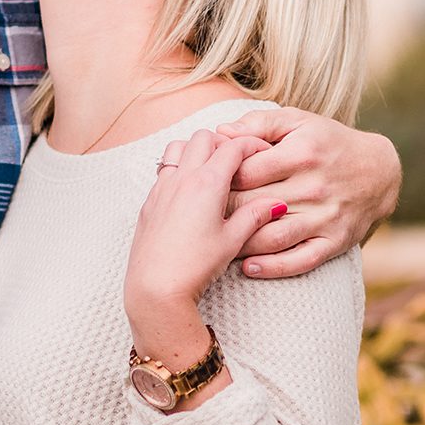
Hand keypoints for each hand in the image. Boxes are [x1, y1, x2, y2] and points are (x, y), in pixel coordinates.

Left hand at [125, 130, 281, 324]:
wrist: (156, 286)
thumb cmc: (195, 265)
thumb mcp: (232, 241)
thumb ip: (254, 216)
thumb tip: (274, 203)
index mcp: (207, 183)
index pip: (233, 147)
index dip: (252, 144)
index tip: (262, 152)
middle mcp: (182, 178)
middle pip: (204, 138)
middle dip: (224, 142)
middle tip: (238, 160)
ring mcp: (162, 187)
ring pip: (179, 147)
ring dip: (197, 150)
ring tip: (212, 169)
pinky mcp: (150, 201)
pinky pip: (165, 169)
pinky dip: (180, 167)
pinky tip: (191, 190)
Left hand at [218, 107, 401, 278]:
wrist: (379, 171)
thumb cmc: (328, 142)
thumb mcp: (298, 121)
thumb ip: (258, 123)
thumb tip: (220, 132)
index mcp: (300, 154)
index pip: (245, 170)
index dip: (219, 177)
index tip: (205, 181)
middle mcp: (313, 187)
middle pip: (253, 205)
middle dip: (223, 212)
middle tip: (202, 216)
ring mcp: (325, 217)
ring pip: (272, 237)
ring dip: (241, 245)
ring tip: (218, 244)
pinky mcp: (334, 241)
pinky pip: (300, 260)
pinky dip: (273, 267)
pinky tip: (249, 267)